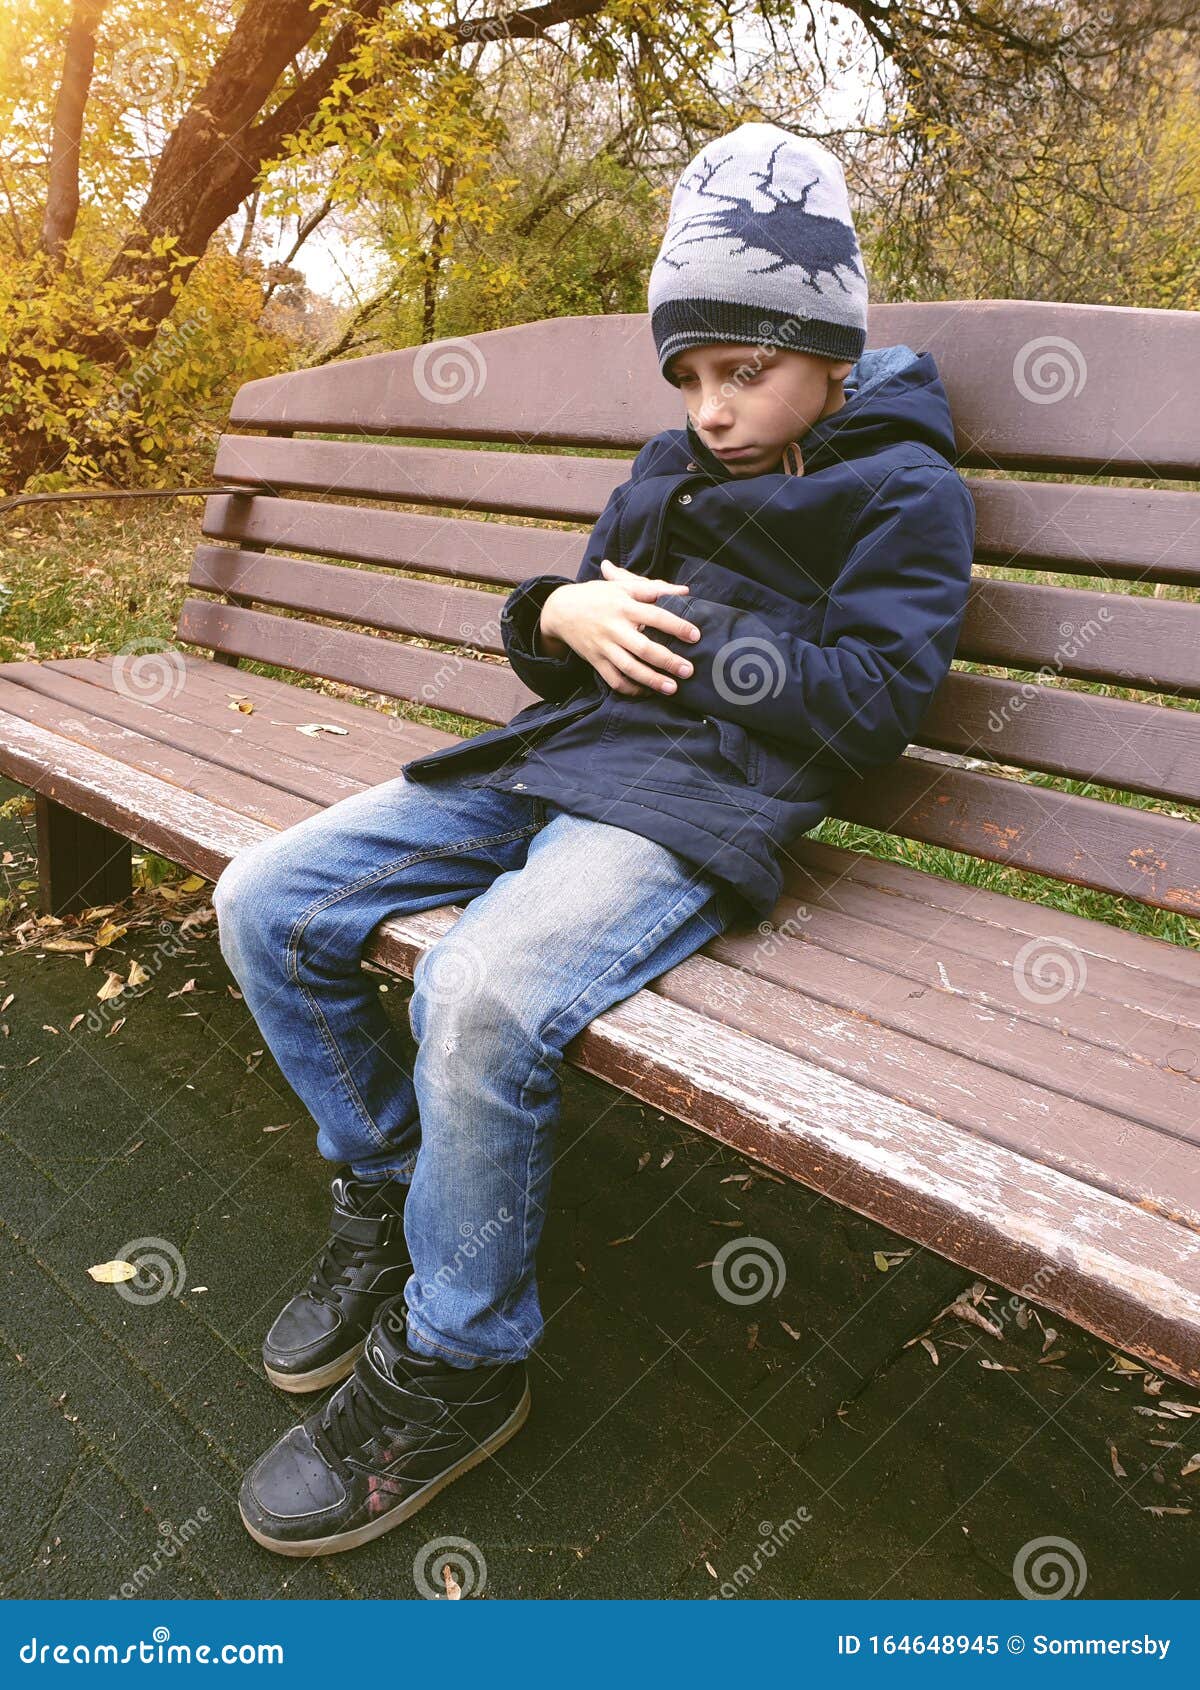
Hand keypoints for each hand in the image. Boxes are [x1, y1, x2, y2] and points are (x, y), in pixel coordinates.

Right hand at [539, 558, 700, 695]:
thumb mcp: (623, 586)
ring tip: (672, 688)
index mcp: (624, 606)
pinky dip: (631, 689)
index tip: (695, 636)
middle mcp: (614, 628)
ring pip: (629, 668)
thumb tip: (685, 591)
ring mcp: (604, 647)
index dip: (676, 626)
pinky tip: (647, 691)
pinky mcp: (596, 661)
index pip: (655, 616)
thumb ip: (654, 588)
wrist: (560, 610)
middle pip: (644, 648)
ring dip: (652, 680)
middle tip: (689, 670)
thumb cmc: (597, 596)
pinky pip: (614, 680)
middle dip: (668, 661)